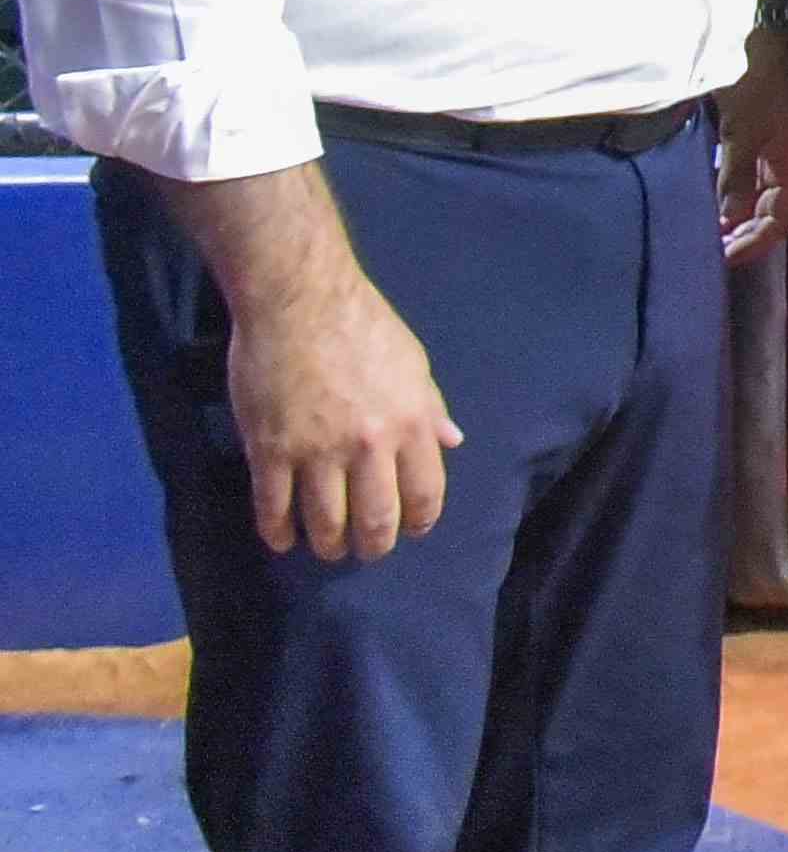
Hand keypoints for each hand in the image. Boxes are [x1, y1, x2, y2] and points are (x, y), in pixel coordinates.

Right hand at [231, 265, 460, 561]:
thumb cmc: (362, 325)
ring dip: (327, 545)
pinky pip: (273, 506)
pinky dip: (278, 531)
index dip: (419, 521)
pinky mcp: (269, 449)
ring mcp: (316, 451)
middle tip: (365, 551)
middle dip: (373, 545)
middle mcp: (369, 446)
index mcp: (411, 424)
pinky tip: (282, 540)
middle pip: (375, 519)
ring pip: (325, 522)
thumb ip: (430, 408)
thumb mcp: (412, 363)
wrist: (300, 300)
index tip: (412, 531)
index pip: (425, 493)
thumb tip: (453, 442)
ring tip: (326, 548)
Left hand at [718, 16, 787, 263]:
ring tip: (715, 229)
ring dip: (744, 213)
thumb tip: (728, 220)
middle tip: (715, 248)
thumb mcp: (740, 135)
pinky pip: (758, 175)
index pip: (783, 217)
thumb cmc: (754, 85)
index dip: (757, 240)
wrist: (761, 37)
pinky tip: (720, 196)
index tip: (725, 256)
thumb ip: (735, 179)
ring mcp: (783, 144)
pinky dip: (741, 191)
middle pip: (778, 209)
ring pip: (768, 193)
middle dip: (749, 231)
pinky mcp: (768, 132)